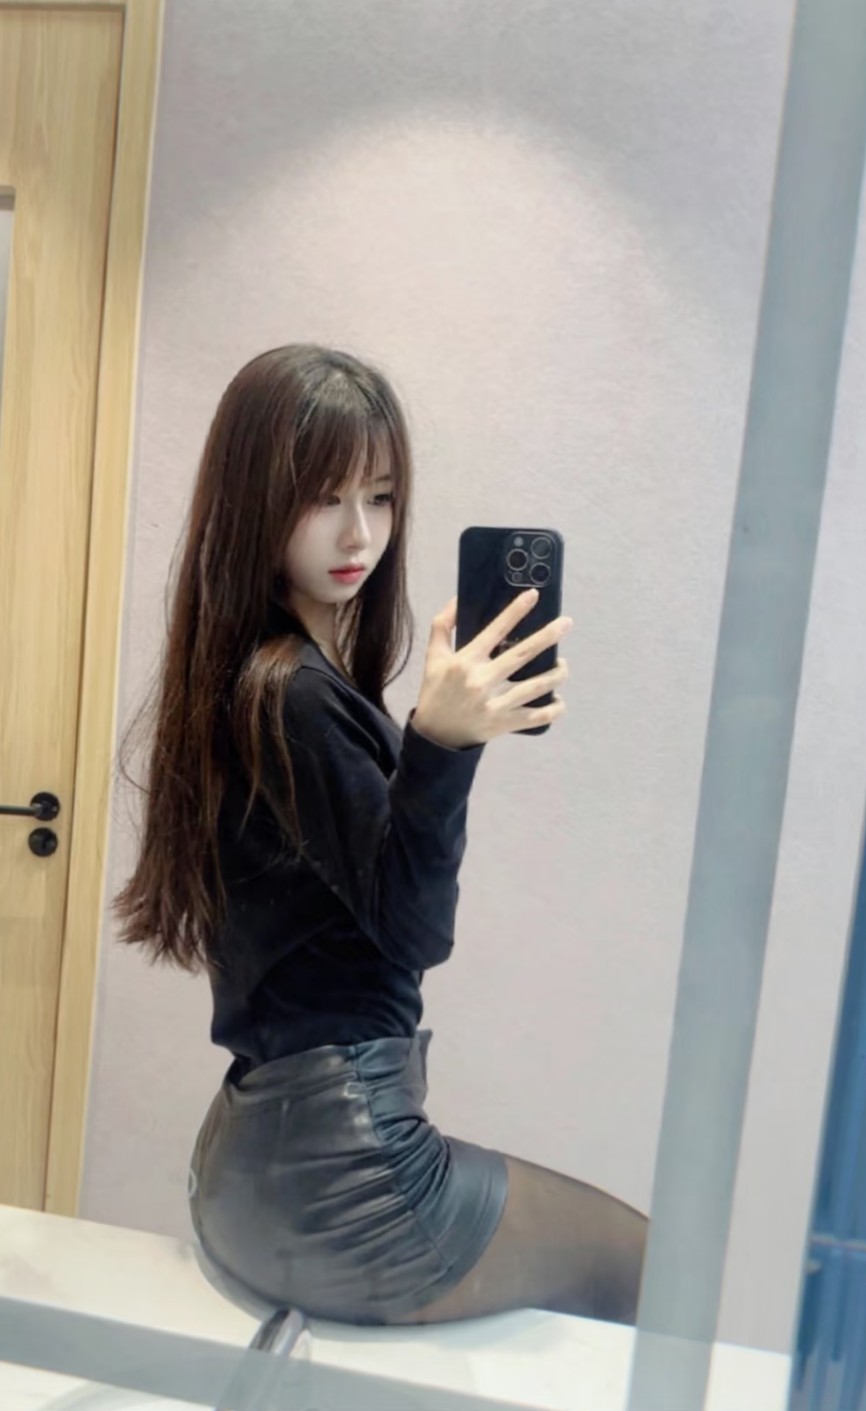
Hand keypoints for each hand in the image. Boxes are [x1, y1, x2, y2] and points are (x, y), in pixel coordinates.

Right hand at [412, 589, 571, 749]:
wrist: (435, 735)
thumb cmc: (436, 690)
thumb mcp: (433, 656)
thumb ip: (443, 625)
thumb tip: (459, 599)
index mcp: (466, 661)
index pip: (495, 630)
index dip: (515, 611)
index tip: (533, 595)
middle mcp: (483, 681)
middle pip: (523, 654)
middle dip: (548, 636)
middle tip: (567, 623)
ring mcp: (496, 704)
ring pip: (537, 686)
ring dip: (557, 674)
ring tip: (563, 665)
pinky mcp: (505, 723)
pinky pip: (538, 717)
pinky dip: (554, 709)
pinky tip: (559, 700)